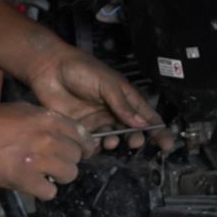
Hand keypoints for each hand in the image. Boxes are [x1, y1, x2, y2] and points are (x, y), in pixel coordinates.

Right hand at [0, 102, 89, 200]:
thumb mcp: (23, 110)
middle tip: (54, 164)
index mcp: (48, 119)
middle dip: (68, 161)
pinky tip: (33, 184)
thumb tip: (63, 134)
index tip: (79, 152)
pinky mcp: (25, 179)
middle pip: (77, 156)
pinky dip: (43, 190)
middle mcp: (48, 138)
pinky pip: (49, 192)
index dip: (83, 145)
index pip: (82, 135)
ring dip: (58, 177)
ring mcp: (38, 160)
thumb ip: (46, 121)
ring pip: (68, 175)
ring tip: (43, 174)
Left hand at [25, 47, 161, 146]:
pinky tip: (95, 142)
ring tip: (111, 141)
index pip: (146, 115)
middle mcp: (113, 110)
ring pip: (113, 138)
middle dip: (136, 138)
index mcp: (124, 96)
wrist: (49, 69)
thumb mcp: (107, 84)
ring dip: (115, 142)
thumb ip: (123, 104)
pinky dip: (96, 146)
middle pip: (131, 130)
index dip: (158, 130)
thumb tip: (141, 124)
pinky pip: (92, 142)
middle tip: (135, 142)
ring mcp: (97, 119)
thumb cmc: (81, 70)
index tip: (167, 144)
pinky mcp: (81, 127)